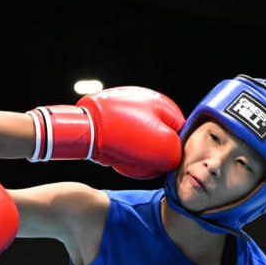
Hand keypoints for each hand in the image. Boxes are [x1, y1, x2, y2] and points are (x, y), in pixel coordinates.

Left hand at [28, 86, 183, 178]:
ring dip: (137, 156)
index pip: (180, 134)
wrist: (85, 130)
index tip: (160, 162)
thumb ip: (177, 154)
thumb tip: (173, 158)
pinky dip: (122, 149)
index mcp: (164, 104)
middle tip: (140, 162)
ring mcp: (128, 108)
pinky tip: (115, 154)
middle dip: (152, 155)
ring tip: (125, 158)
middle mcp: (147, 102)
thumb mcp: (162, 148)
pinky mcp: (112, 117)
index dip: (172, 152)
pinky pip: (124, 139)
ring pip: (142, 142)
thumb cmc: (124, 136)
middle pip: (160, 138)